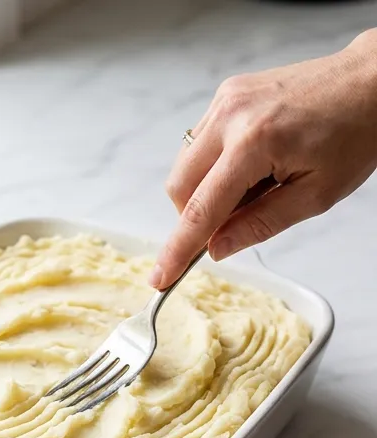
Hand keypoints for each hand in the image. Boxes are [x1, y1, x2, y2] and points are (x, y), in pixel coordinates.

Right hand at [152, 29, 376, 288]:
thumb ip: (261, 224)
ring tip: (255, 183)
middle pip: (179, 187)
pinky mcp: (226, 95)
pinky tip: (251, 161)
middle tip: (237, 219)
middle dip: (195, 215)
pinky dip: (214, 164)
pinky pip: (199, 142)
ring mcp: (224, 101)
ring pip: (185, 165)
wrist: (372, 81)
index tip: (160, 278)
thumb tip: (217, 248)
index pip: (201, 209)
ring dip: (206, 188)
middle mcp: (230, 117)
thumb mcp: (318, 194)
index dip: (178, 249)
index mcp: (255, 143)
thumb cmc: (356, 133)